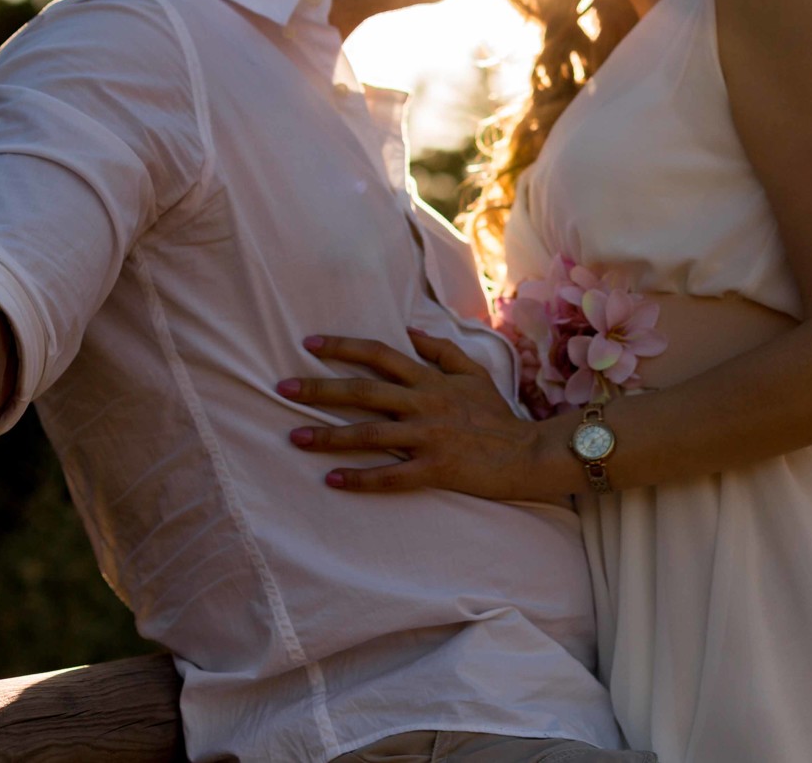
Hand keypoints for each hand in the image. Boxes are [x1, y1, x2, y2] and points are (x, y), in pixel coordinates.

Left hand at [280, 329, 577, 501]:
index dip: (342, 347)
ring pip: (370, 433)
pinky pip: (392, 476)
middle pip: (363, 391)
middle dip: (320, 389)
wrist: (528, 453)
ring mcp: (428, 437)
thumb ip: (441, 351)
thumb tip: (410, 330)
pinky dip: (361, 478)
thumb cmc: (498, 414)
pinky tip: (332, 480)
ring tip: (295, 436)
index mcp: (430, 379)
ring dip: (329, 435)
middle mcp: (424, 403)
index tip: (308, 344)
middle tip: (282, 388)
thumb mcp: (474, 373)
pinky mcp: (436, 469)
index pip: (379, 355)